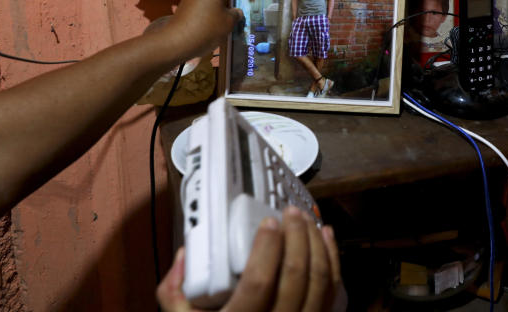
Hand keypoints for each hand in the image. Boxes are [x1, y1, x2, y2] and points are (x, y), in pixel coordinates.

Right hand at [157, 208, 342, 311]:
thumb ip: (175, 292)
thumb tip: (185, 257)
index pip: (259, 283)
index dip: (266, 248)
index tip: (268, 223)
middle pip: (296, 275)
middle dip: (298, 236)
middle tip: (291, 214)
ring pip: (320, 281)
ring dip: (317, 244)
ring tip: (307, 220)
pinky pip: (332, 291)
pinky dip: (332, 260)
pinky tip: (326, 238)